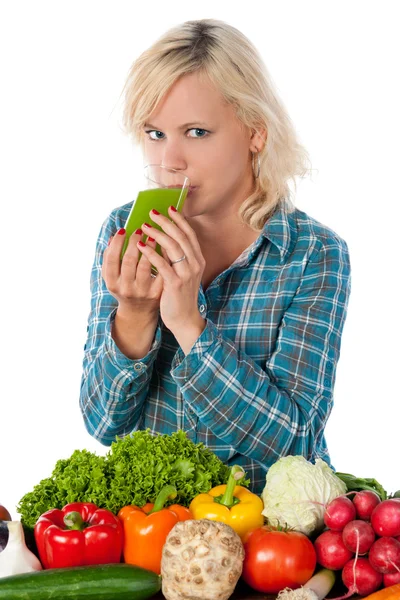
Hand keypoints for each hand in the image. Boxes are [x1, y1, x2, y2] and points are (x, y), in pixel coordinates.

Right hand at [102, 226, 162, 317]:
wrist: (138, 311)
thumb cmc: (125, 286)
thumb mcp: (114, 276)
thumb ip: (111, 258)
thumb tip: (115, 236)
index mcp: (112, 283)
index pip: (111, 259)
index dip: (117, 243)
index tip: (123, 230)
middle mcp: (126, 288)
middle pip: (129, 261)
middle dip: (134, 242)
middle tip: (141, 229)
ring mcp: (142, 292)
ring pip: (145, 266)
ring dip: (150, 248)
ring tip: (153, 236)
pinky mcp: (156, 293)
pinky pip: (160, 272)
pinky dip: (162, 258)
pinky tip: (164, 248)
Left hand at [137, 207, 205, 335]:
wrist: (184, 318)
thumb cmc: (180, 294)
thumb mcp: (183, 272)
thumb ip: (177, 256)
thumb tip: (164, 237)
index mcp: (198, 259)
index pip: (189, 234)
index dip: (179, 219)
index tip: (169, 207)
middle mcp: (195, 264)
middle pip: (181, 236)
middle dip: (166, 222)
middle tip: (152, 212)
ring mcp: (186, 274)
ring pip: (173, 247)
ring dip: (157, 233)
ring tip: (144, 226)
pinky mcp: (175, 284)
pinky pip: (162, 264)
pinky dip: (151, 252)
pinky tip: (140, 245)